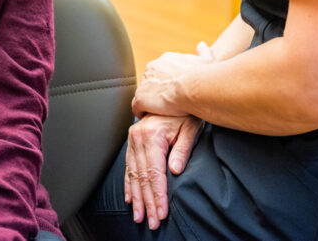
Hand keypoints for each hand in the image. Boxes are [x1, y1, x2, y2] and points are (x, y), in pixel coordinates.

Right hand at [124, 114, 202, 229]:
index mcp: (152, 135)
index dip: (158, 195)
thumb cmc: (185, 113)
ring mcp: (133, 140)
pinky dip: (129, 184)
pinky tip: (130, 198)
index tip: (161, 212)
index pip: (154, 173)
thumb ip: (182, 150)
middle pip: (142, 178)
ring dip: (136, 198)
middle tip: (150, 221)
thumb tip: (175, 170)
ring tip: (139, 216)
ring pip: (133, 175)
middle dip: (147, 202)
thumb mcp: (190, 129)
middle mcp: (138, 138)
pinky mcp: (132, 142)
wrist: (176, 95)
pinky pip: (128, 167)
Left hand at [131, 43, 214, 117]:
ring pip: (144, 94)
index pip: (161, 70)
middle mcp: (152, 69)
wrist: (192, 87)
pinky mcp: (141, 99)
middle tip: (167, 102)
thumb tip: (201, 45)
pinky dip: (142, 112)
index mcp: (166, 60)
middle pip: (150, 81)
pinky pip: (137, 107)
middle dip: (156, 91)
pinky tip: (149, 117)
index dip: (167, 82)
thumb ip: (203, 52)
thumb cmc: (202, 76)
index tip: (174, 89)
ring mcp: (144, 83)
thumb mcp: (206, 60)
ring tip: (160, 112)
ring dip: (150, 102)